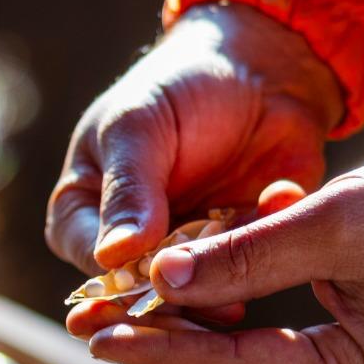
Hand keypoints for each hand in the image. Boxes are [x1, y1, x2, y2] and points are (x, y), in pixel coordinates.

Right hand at [45, 2, 341, 274]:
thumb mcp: (139, 125)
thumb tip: (111, 257)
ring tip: (240, 265)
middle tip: (201, 286)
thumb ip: (127, 188)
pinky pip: (253, 272)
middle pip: (144, 295)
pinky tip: (275, 203)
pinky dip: (267, 249)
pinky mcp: (243, 250)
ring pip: (200, 295)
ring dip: (223, 282)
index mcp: (87, 210)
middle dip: (175, 297)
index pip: (90, 265)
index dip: (114, 284)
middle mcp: (135, 241)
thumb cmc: (181, 84)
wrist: (263, 66)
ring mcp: (190, 251)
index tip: (144, 282)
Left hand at [75, 148, 363, 363]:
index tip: (97, 338)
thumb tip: (159, 279)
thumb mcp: (333, 220)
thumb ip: (244, 255)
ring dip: (190, 338)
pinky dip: (232, 324)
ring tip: (117, 317)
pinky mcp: (362, 361)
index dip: (165, 351)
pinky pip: (279, 349)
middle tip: (89, 328)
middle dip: (167, 348)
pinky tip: (177, 305)